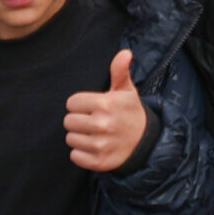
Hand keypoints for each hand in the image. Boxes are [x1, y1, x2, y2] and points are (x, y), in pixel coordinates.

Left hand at [64, 51, 148, 172]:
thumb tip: (125, 53)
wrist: (145, 143)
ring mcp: (100, 145)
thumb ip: (120, 71)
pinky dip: (82, 153)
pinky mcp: (98, 162)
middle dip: (79, 120)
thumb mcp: (126, 91)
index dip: (80, 105)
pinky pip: (75, 156)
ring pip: (70, 139)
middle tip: (93, 121)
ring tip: (95, 134)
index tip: (93, 108)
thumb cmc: (129, 113)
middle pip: (68, 121)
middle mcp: (102, 125)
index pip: (71, 103)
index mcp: (105, 105)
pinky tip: (95, 147)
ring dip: (80, 137)